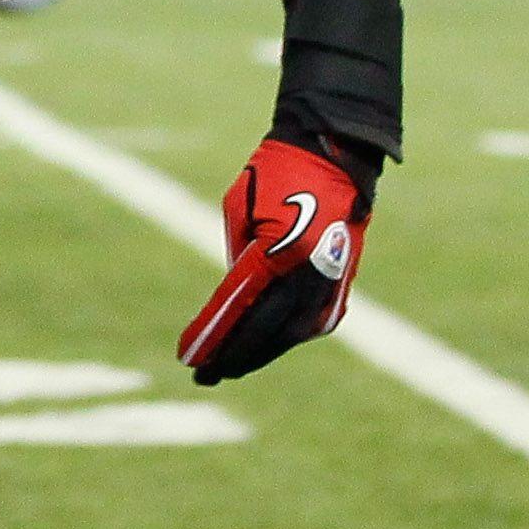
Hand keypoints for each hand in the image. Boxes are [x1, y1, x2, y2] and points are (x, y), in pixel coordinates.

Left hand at [178, 135, 374, 386]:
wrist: (335, 153)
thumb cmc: (275, 174)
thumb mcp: (240, 212)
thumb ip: (239, 261)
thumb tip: (236, 305)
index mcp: (276, 253)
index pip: (236, 308)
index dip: (211, 336)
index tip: (187, 357)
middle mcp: (306, 273)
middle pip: (265, 331)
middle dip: (234, 357)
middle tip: (206, 375)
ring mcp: (329, 280)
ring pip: (292, 334)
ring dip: (262, 353)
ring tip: (232, 367)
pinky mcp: (342, 280)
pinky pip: (314, 321)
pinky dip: (289, 337)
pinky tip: (269, 348)